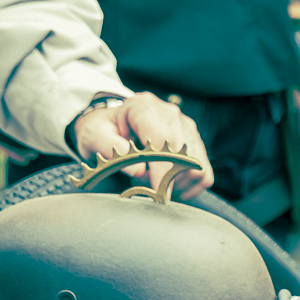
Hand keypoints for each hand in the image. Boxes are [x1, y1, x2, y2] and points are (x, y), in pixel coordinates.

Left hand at [72, 91, 211, 189]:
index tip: (158, 191)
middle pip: (186, 153)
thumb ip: (113, 151)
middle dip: (170, 178)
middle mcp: (170, 115)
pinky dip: (192, 185)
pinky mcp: (194, 141)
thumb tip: (139, 170)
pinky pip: (204, 171)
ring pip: (198, 164)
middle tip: (149, 188)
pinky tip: (174, 186)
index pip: (164, 139)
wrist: (111, 122)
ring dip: (179, 181)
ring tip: (156, 181)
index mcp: (144, 108)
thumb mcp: (94, 135)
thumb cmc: (102, 128)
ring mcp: (185, 127)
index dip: (164, 169)